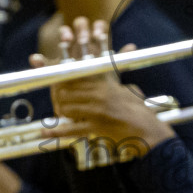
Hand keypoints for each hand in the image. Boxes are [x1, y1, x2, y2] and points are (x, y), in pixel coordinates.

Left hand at [44, 16, 172, 156]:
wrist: (147, 130)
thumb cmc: (139, 110)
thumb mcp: (128, 89)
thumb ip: (117, 79)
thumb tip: (124, 61)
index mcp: (104, 83)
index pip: (76, 74)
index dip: (60, 74)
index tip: (48, 71)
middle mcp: (99, 94)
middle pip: (67, 90)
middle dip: (59, 96)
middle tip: (56, 99)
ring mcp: (97, 111)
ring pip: (66, 107)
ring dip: (61, 111)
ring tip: (60, 113)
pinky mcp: (96, 127)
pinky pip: (71, 129)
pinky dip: (56, 132)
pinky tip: (44, 132)